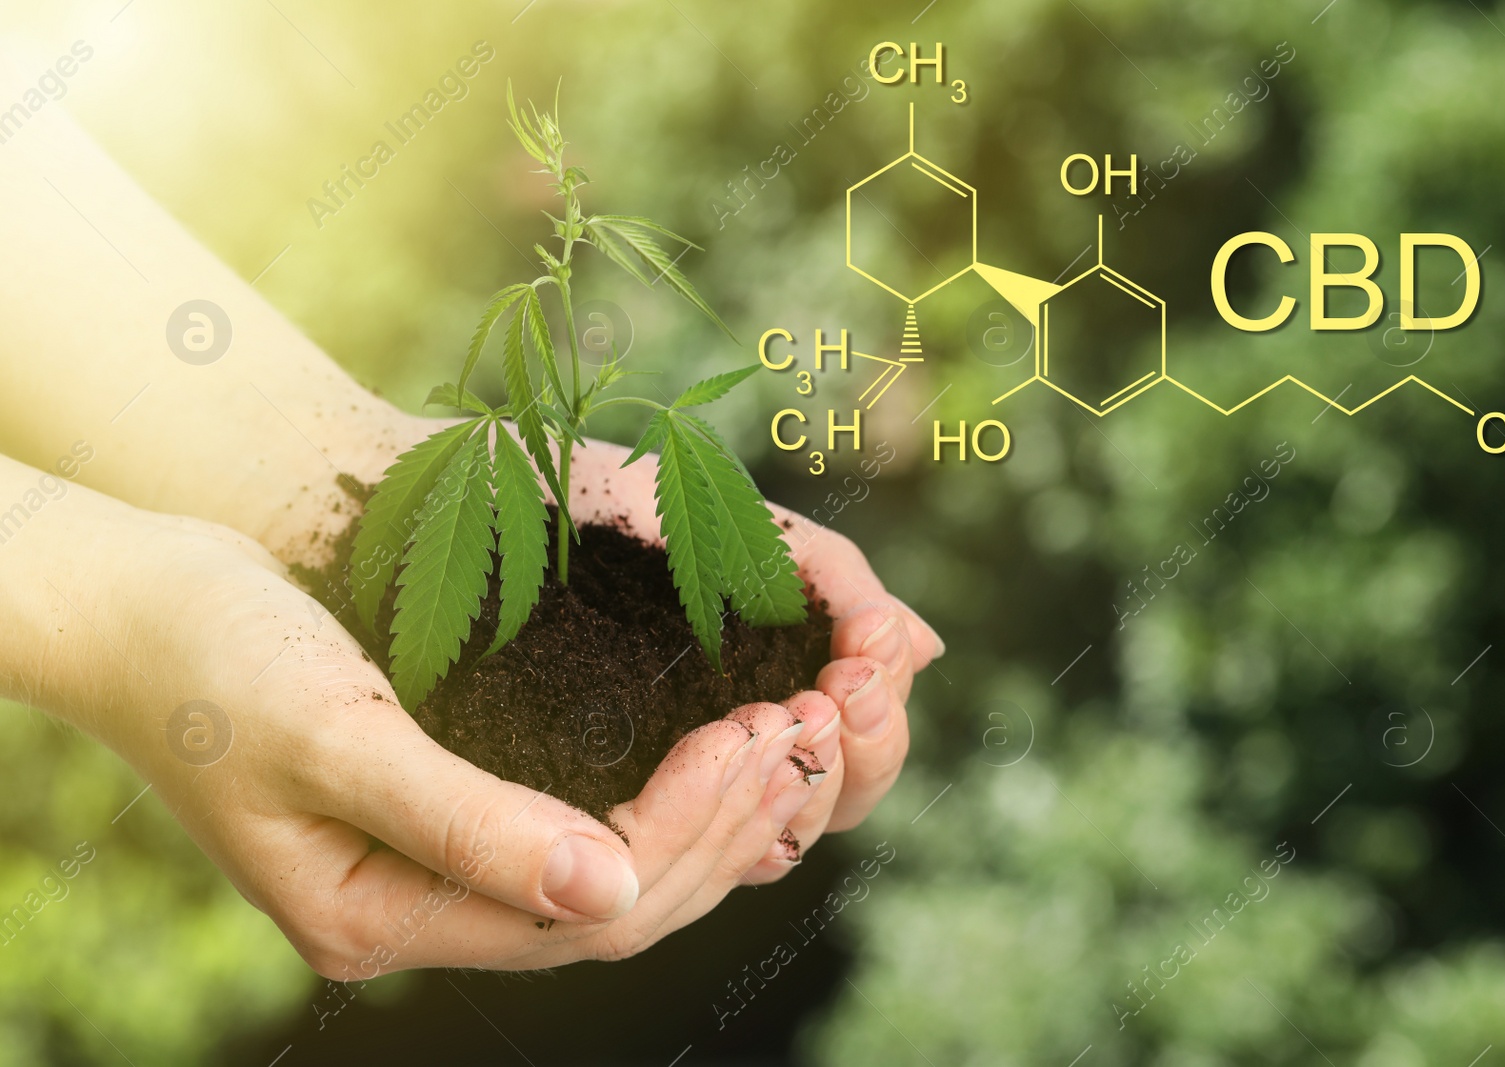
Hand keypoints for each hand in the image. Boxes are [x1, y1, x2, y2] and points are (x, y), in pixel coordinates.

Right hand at [0, 472, 838, 975]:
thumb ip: (468, 822)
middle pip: (618, 902)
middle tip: (809, 729)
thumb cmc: (212, 656)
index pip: (586, 907)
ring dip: (712, 809)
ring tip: (793, 732)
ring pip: (615, 870)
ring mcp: (439, 864)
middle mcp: (424, 908)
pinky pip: (588, 822)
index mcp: (383, 914)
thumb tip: (611, 889)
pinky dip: (666, 788)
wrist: (138, 605)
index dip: (690, 828)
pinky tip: (722, 738)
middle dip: (725, 821)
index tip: (761, 735)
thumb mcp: (335, 735)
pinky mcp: (454, 806)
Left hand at [566, 436, 943, 873]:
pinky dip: (728, 813)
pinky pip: (679, 852)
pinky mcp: (588, 803)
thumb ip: (827, 582)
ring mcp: (656, 780)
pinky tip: (734, 746)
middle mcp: (716, 751)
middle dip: (859, 751)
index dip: (878, 722)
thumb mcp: (726, 528)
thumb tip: (925, 648)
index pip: (853, 752)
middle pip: (830, 804)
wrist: (454, 492)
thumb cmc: (586, 499)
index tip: (868, 659)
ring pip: (772, 839)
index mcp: (754, 690)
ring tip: (795, 709)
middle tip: (839, 692)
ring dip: (806, 781)